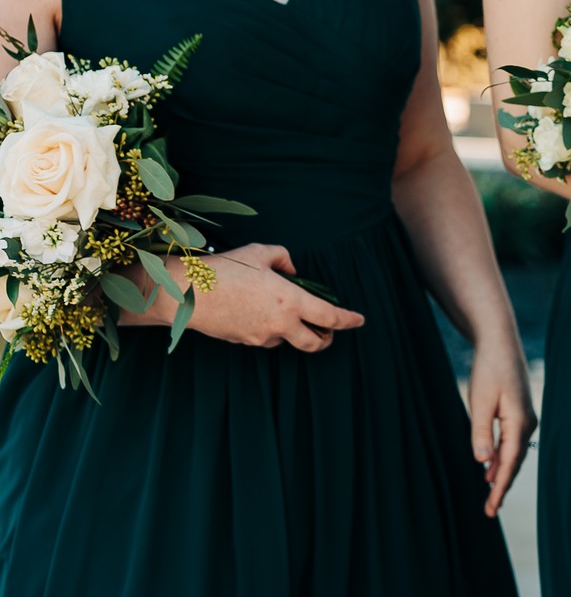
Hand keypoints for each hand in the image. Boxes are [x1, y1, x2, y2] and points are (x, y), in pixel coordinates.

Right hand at [131, 243, 365, 349]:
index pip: (331, 317)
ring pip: (287, 338)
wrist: (186, 293)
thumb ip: (284, 259)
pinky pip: (265, 337)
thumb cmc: (223, 269)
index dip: (349, 320)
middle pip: (316, 343)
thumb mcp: (259, 253)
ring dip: (291, 329)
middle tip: (328, 331)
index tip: (359, 320)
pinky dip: (269, 328)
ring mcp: (262, 336)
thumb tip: (293, 272)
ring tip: (279, 309)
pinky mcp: (245, 342)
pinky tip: (254, 311)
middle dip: (326, 338)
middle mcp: (281, 324)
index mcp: (291, 301)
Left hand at [466, 331, 535, 516]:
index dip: (500, 487)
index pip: (509, 463)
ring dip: (501, 474)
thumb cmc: (489, 370)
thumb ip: (480, 433)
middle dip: (502, 486)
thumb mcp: (479, 402)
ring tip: (490, 496)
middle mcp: (527, 424)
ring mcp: (525, 419)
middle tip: (490, 511)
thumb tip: (483, 462)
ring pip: (513, 454)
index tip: (491, 508)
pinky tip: (491, 468)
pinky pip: (511, 443)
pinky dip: (502, 458)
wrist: (500, 342)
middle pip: (515, 463)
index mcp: (519, 423)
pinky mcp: (519, 414)